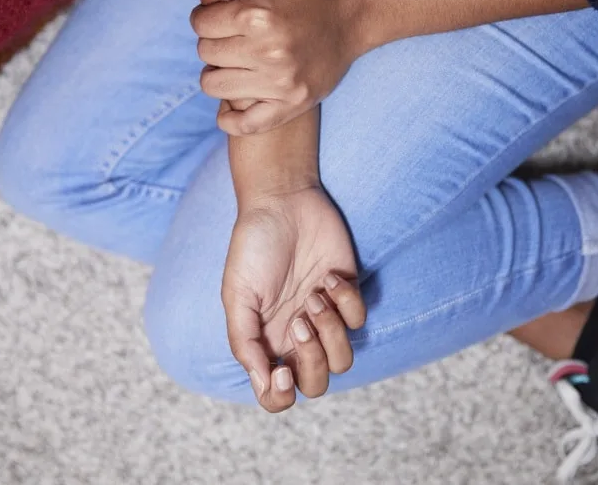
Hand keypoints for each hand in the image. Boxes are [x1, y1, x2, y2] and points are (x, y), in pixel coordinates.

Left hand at [190, 0, 357, 135]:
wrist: (352, 18)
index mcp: (258, 17)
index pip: (201, 23)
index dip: (206, 16)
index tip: (222, 16)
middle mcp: (268, 53)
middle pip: (206, 53)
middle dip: (213, 42)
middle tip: (233, 38)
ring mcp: (280, 84)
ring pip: (214, 86)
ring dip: (218, 73)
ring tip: (236, 62)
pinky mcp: (291, 105)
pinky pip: (244, 125)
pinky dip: (229, 119)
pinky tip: (232, 104)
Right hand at [222, 187, 366, 411]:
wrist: (283, 202)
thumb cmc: (253, 245)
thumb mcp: (237, 294)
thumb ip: (245, 341)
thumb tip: (262, 383)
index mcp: (265, 342)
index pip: (277, 395)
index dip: (282, 396)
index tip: (282, 371)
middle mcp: (295, 336)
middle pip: (316, 383)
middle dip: (312, 360)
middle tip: (300, 320)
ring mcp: (324, 318)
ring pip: (343, 359)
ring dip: (331, 330)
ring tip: (314, 295)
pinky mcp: (346, 295)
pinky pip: (359, 320)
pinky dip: (346, 300)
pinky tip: (328, 276)